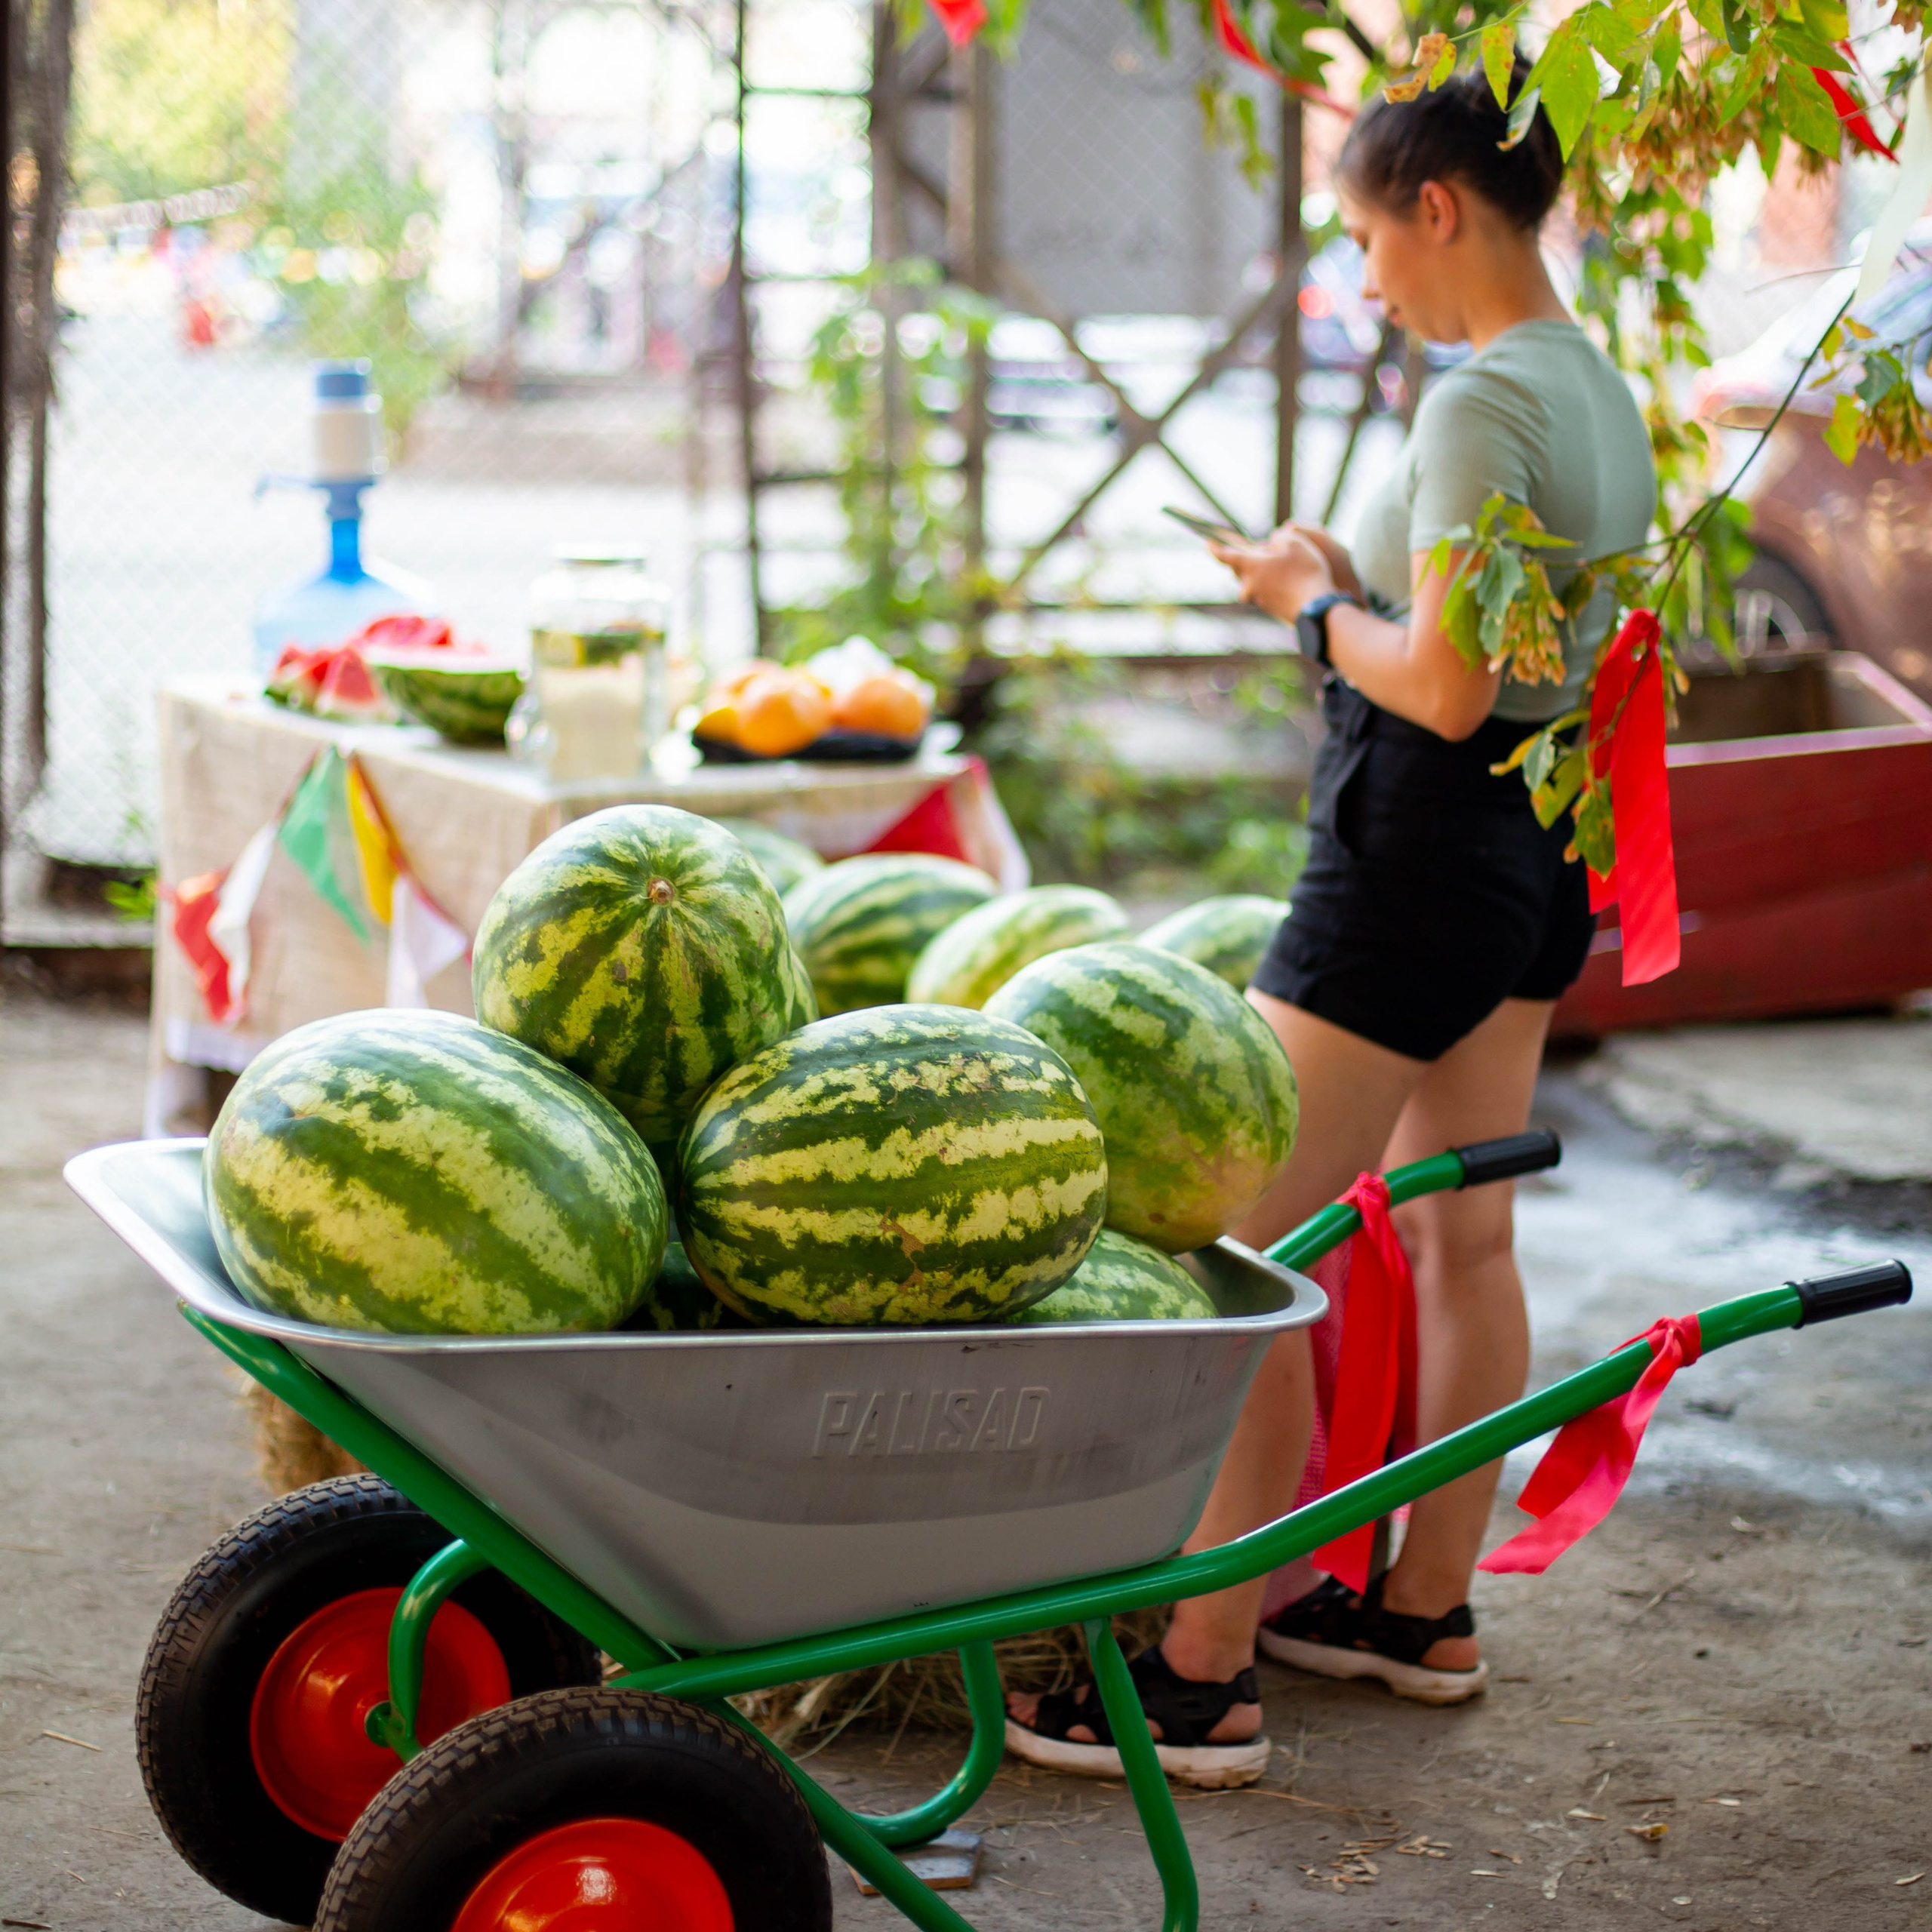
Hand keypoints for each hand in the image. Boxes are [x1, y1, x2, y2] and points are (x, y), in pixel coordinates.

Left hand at [1208, 524, 1337, 624]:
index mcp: (1250, 566)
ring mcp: (1258, 599)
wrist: (1317, 608)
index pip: (1225, 556)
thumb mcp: (1295, 542)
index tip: (1208, 542)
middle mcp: (1249, 585)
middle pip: (1241, 568)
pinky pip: (1265, 591)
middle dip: (1248, 558)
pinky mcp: (1269, 608)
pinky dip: (1272, 583)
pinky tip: (1290, 579)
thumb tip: (1274, 542)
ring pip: (1254, 580)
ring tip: (1285, 564)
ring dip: (1263, 571)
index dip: (1215, 547)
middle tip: (1263, 549)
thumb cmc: (1306, 572)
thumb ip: (1280, 537)